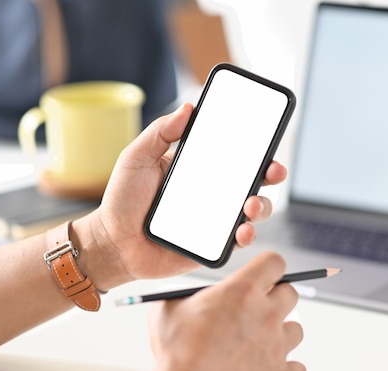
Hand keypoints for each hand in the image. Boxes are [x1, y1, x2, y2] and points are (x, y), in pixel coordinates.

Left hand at [78, 103, 286, 287]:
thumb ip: (160, 132)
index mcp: (199, 169)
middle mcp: (213, 193)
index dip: (255, 146)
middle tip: (273, 171)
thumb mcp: (137, 158)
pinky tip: (243, 232)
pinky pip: (237, 241)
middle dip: (271, 174)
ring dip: (262, 206)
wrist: (113, 243)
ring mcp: (215, 220)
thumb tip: (188, 107)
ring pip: (252, 211)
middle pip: (252, 181)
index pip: (233, 154)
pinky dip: (246, 236)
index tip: (267, 136)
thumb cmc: (123, 200)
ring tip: (251, 206)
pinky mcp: (212, 245)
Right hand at [143, 252, 305, 370]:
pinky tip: (267, 367)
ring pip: (296, 330)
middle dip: (276, 298)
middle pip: (291, 293)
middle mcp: (266, 313)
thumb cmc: (176, 351)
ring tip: (258, 342)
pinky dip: (285, 369)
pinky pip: (297, 368)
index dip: (270, 267)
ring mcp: (277, 345)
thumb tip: (187, 296)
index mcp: (242, 290)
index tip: (263, 276)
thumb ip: (183, 295)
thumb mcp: (168, 309)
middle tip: (258, 309)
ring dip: (281, 333)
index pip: (275, 262)